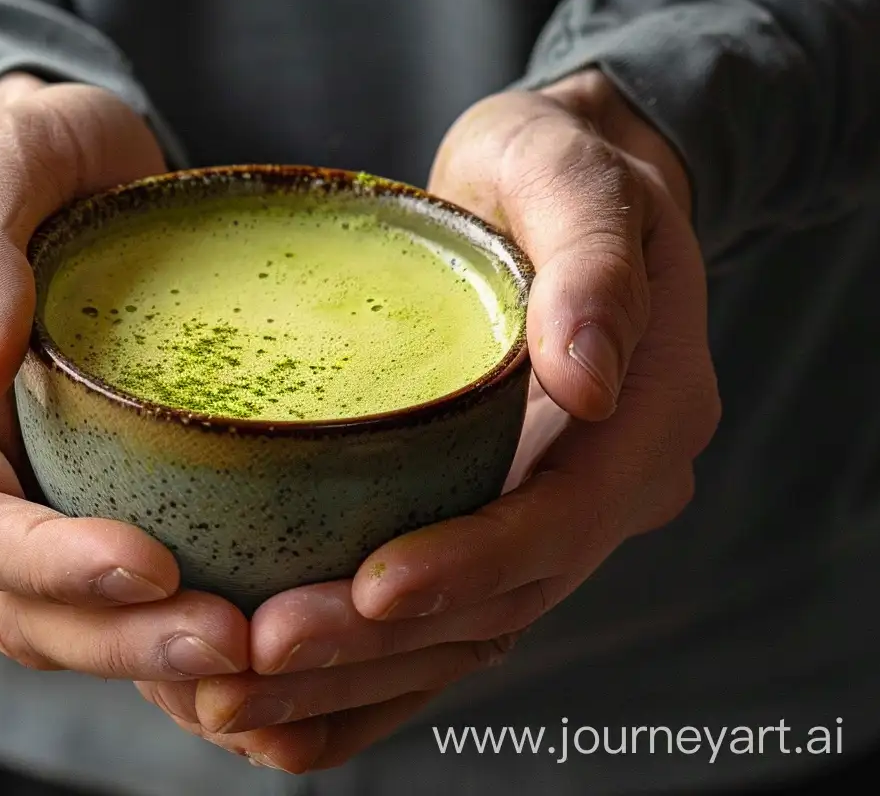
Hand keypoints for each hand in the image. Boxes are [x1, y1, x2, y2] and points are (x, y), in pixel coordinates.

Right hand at [0, 77, 265, 682]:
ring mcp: (30, 495)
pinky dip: (187, 635)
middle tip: (239, 645)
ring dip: (156, 656)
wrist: (62, 153)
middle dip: (119, 640)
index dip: (46, 563)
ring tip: (264, 654)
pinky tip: (278, 636)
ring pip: (73, 624)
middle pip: (16, 604)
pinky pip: (133, 598)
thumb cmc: (18, 147)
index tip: (153, 564)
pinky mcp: (98, 500)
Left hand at [145, 72, 718, 772]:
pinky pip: (439, 627)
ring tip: (234, 702)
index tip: (370, 588)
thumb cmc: (555, 166)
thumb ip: (594, 269)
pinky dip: (363, 678)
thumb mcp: (574, 180)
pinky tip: (271, 712)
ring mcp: (555, 517)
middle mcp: (608, 492)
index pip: (557, 521)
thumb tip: (592, 377)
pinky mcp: (494, 521)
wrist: (562, 184)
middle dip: (380, 644)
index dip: (468, 562)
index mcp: (645, 421)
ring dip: (354, 681)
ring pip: (464, 635)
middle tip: (258, 657)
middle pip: (500, 602)